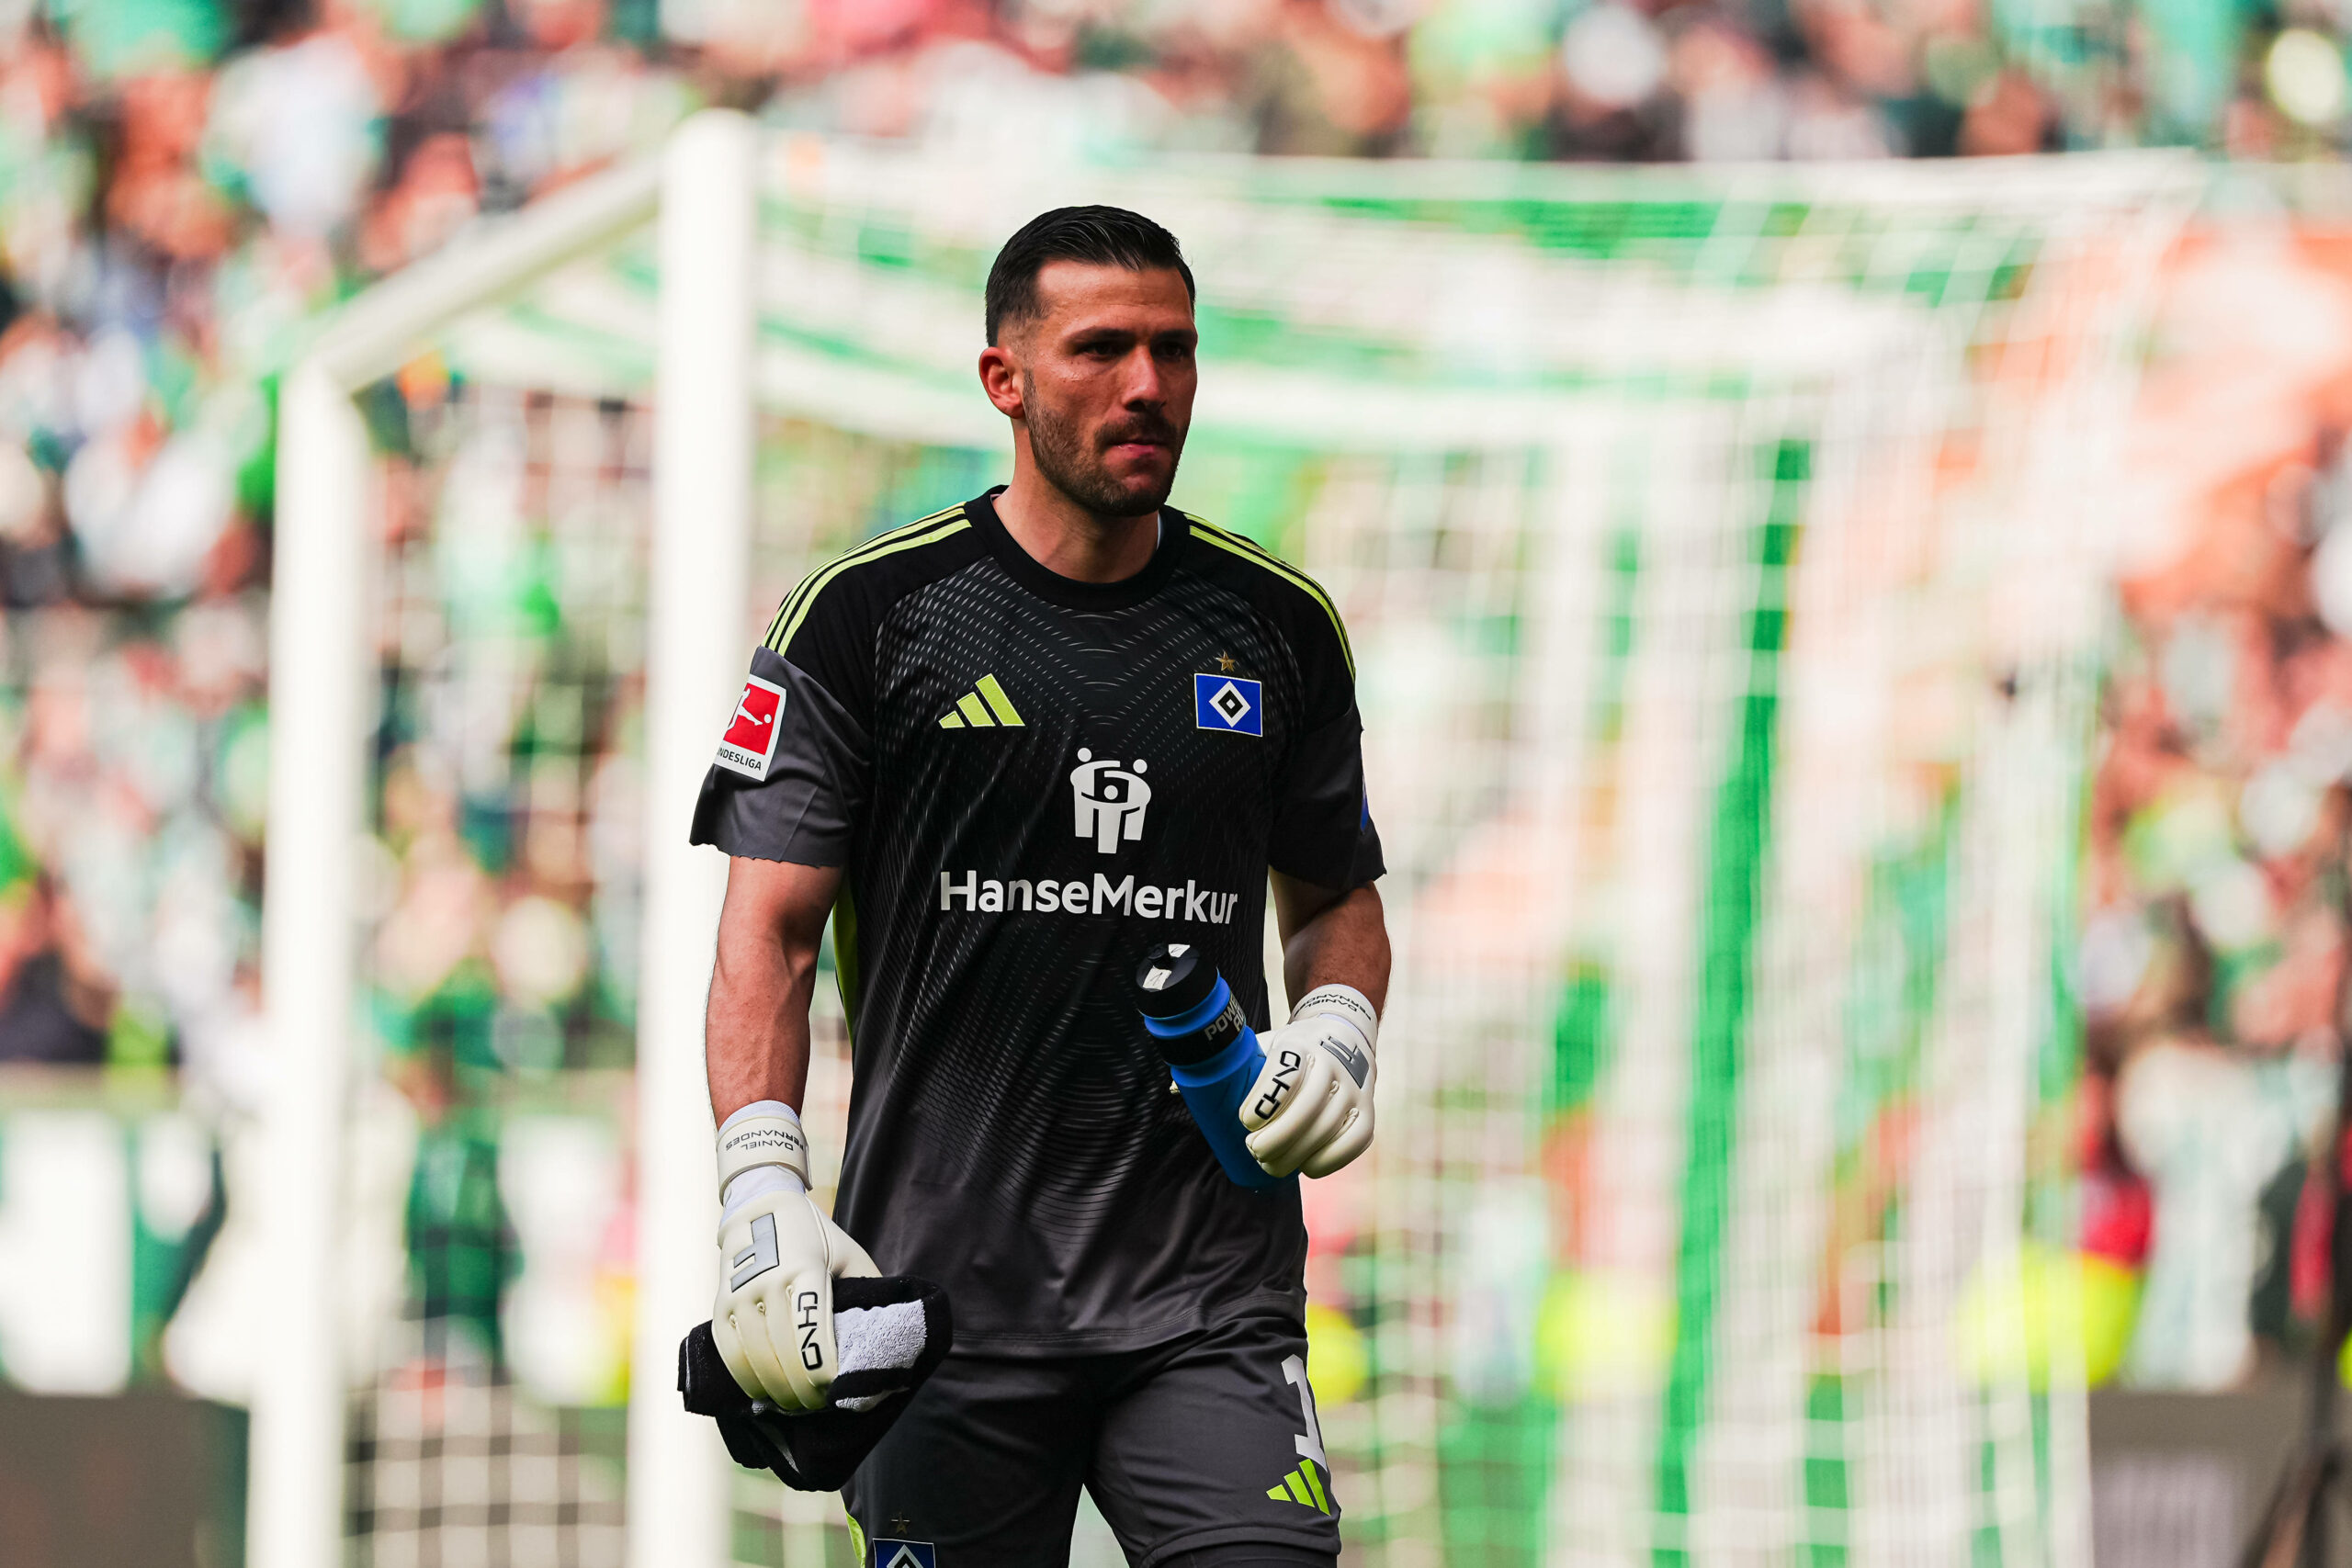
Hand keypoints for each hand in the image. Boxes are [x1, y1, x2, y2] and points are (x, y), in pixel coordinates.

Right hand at [712, 1186, 878, 1410]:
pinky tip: (762, 1392)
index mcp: (805, 1270)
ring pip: (754, 1359)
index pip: (813, 1335)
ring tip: (794, 1404)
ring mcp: (739, 1295)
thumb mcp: (848, 1253)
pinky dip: (745, 1378)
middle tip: (817, 1404)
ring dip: (775, 1391)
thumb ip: (867, 1288)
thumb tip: (888, 1331)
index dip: (824, 1373)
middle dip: (802, 1390)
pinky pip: (729, 1352)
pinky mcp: (720, 1304)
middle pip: (784, 1355)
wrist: (760, 1207)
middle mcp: (769, 1283)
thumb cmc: (815, 1235)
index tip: (835, 1389)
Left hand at [1239, 988, 1376, 1178]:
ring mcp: (1354, 1090)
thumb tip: (1176, 1088)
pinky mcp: (1367, 1114)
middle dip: (1277, 1138)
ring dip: (1295, 1154)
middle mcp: (1332, 1066)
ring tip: (1270, 1164)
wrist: (1344, 1038)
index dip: (1265, 1101)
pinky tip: (1306, 1167)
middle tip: (1253, 1151)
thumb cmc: (1291, 1052)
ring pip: (1327, 1128)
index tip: (1245, 1121)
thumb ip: (1232, 1066)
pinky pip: (1354, 1143)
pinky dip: (1329, 1160)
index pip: (1286, 1074)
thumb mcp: (1266, 1044)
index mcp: (1300, 1046)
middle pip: (1307, 1108)